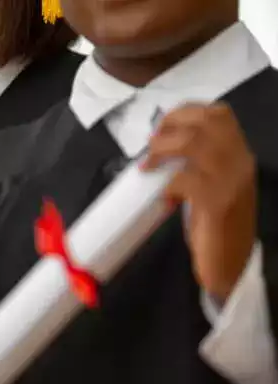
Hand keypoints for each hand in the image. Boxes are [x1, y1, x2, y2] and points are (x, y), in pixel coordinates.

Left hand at [142, 103, 255, 300]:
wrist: (231, 264)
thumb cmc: (215, 225)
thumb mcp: (211, 186)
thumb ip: (196, 164)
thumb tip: (161, 146)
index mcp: (240, 155)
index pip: (219, 113)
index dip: (184, 112)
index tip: (161, 127)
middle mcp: (241, 162)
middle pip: (205, 121)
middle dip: (169, 126)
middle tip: (150, 146)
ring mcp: (232, 182)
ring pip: (193, 144)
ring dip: (161, 150)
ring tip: (148, 166)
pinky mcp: (217, 204)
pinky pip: (186, 179)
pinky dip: (167, 182)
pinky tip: (162, 196)